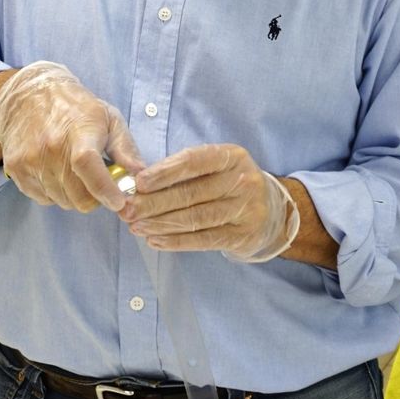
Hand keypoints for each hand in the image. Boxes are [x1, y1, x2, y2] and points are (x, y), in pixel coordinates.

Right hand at [0, 61, 143, 212]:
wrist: (29, 96)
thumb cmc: (76, 108)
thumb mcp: (109, 119)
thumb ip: (126, 149)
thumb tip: (141, 176)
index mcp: (78, 132)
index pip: (87, 165)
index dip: (104, 189)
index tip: (118, 202)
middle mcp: (50, 147)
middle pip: (78, 196)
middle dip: (95, 198)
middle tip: (99, 182)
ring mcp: (30, 160)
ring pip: (62, 201)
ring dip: (74, 195)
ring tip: (75, 172)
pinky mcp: (16, 169)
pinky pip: (44, 199)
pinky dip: (55, 193)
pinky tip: (57, 172)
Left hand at [121, 144, 299, 262]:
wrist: (272, 211)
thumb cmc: (230, 184)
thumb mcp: (216, 167)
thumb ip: (184, 171)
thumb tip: (139, 183)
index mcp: (232, 157)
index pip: (195, 161)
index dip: (165, 172)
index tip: (139, 182)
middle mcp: (242, 181)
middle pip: (191, 193)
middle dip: (154, 202)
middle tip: (127, 209)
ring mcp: (245, 209)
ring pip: (195, 218)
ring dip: (161, 223)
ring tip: (136, 226)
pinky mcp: (242, 235)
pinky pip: (204, 239)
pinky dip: (176, 242)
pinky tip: (155, 240)